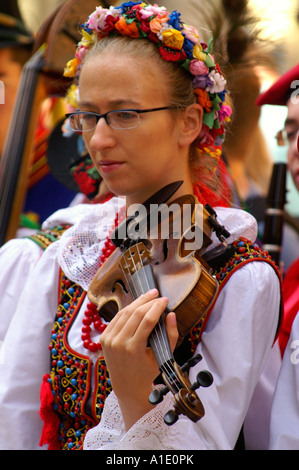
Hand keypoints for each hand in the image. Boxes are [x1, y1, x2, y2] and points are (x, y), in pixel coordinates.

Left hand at [100, 288, 177, 429]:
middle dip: (148, 301)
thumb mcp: (163, 356)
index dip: (157, 307)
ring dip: (137, 302)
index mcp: (133, 349)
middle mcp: (118, 343)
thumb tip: (171, 314)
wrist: (127, 387)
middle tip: (157, 294)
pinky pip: (116, 318)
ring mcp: (108, 340)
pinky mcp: (104, 338)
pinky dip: (127, 309)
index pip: (147, 320)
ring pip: (124, 313)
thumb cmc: (147, 372)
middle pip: (135, 314)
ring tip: (148, 295)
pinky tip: (136, 304)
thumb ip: (170, 335)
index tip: (165, 300)